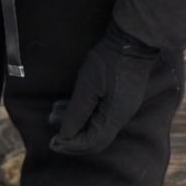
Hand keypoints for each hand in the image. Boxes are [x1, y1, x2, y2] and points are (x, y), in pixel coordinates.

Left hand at [49, 21, 159, 155]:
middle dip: (73, 142)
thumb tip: (65, 135)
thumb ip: (76, 113)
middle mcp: (120, 117)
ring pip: (96, 128)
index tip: (54, 142)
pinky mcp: (119, 99)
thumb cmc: (109, 61)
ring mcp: (121, 108)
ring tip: (54, 117)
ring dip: (75, 126)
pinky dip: (83, 116)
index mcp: (114, 118)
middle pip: (95, 140)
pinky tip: (66, 107)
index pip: (91, 142)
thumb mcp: (87, 86)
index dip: (71, 145)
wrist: (132, 40)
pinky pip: (99, 116)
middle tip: (53, 140)